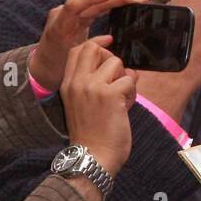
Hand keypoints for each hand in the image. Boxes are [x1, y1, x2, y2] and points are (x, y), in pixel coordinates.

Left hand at [30, 0, 147, 91]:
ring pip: (97, 3)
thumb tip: (110, 38)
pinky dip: (112, 6)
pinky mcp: (79, 18)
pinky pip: (97, 8)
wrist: (44, 66)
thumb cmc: (56, 65)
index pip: (74, 5)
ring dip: (118, 0)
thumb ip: (89, 47)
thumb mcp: (71, 59)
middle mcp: (64, 15)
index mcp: (60, 26)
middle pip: (92, 0)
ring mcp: (72, 15)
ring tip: (137, 0)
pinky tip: (126, 5)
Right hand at [62, 37, 137, 176]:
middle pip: (94, 48)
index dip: (96, 44)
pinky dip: (132, 93)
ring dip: (125, 79)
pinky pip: (130, 80)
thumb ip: (97, 84)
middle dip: (112, 58)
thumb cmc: (93, 134)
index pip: (78, 50)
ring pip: (116, 62)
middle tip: (117, 80)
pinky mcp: (110, 95)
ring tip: (122, 99)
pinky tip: (126, 108)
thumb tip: (124, 69)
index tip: (109, 45)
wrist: (93, 156)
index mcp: (68, 84)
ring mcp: (92, 87)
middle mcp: (77, 82)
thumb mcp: (85, 104)